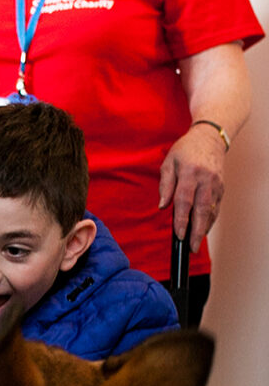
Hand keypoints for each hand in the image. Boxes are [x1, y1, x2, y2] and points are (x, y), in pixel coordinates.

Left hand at [158, 124, 226, 252]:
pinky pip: (216, 207)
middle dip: (196, 231)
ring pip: (211, 210)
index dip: (182, 219)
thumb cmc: (184, 151)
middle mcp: (205, 179)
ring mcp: (216, 184)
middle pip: (201, 209)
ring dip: (203, 228)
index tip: (179, 234)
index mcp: (189, 173)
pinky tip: (202, 230)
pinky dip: (210, 220)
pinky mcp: (222, 187)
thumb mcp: (168, 163)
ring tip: (195, 243)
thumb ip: (165, 185)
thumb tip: (163, 206)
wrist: (209, 138)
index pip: (185, 200)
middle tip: (191, 247)